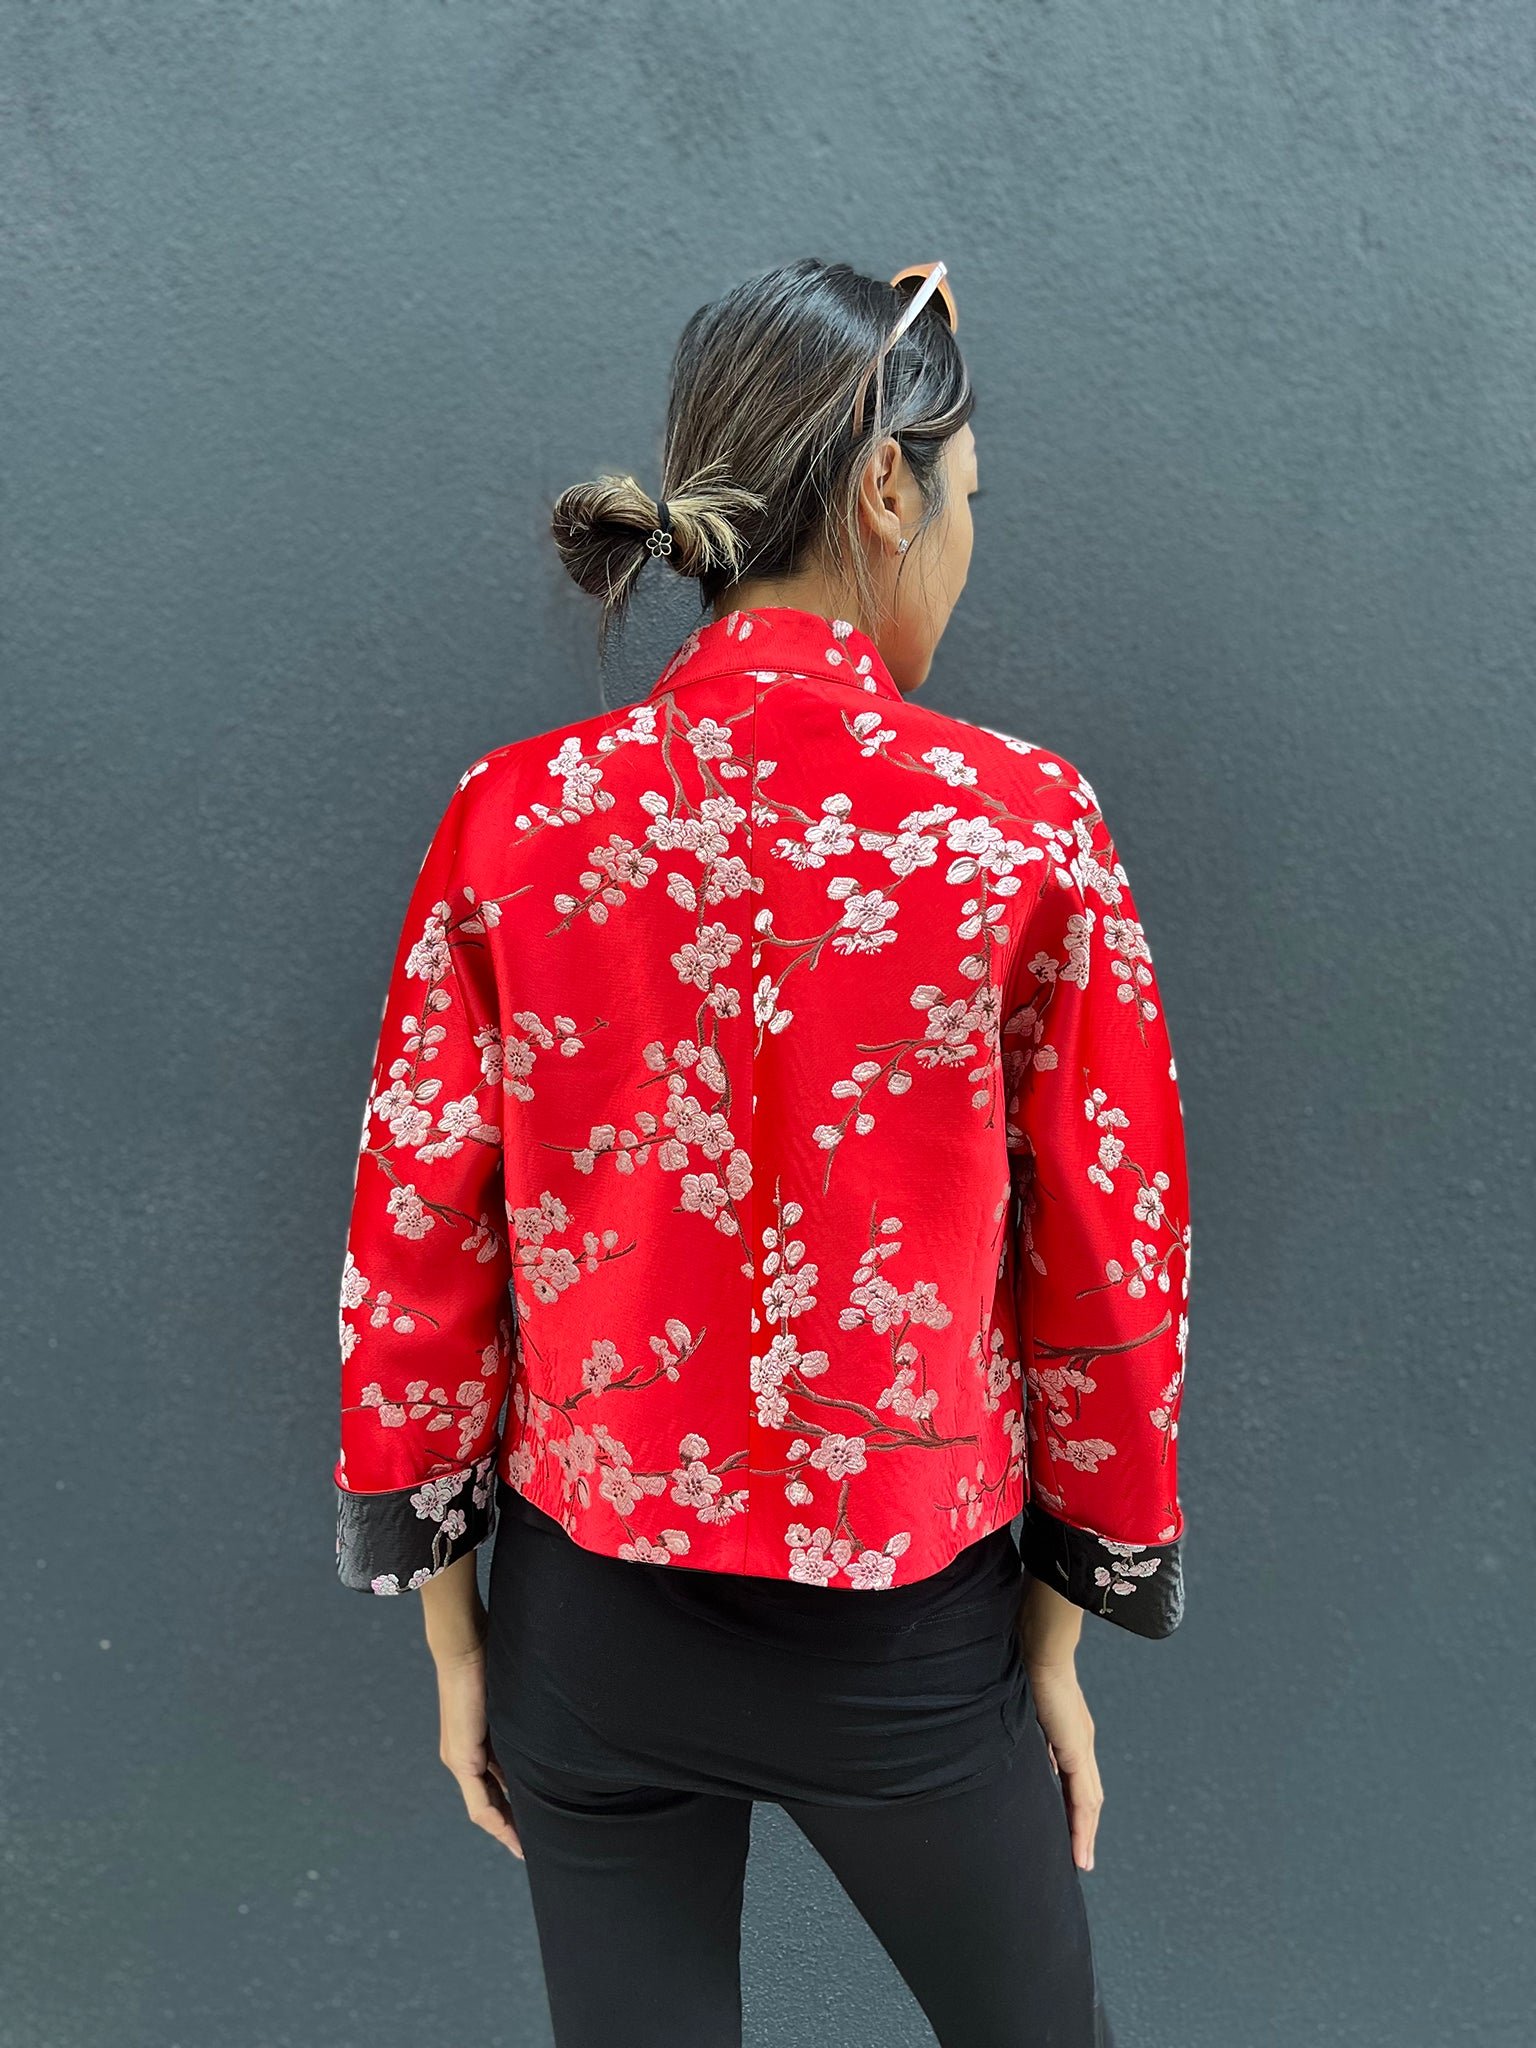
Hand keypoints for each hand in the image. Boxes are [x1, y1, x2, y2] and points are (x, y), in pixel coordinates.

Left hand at [434, 1646, 523, 1858]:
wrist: (464, 1648)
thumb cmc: (489, 1665)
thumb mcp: (508, 1706)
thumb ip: (518, 1727)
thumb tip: (541, 1740)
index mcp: (474, 1745)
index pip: (493, 1787)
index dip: (510, 1809)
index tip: (530, 1827)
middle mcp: (463, 1757)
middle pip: (487, 1804)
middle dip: (509, 1827)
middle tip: (530, 1847)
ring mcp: (460, 1759)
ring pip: (482, 1807)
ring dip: (503, 1828)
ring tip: (523, 1846)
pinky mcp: (461, 1757)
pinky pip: (479, 1801)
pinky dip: (495, 1819)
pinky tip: (511, 1831)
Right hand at [1026, 1657, 1102, 1872]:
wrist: (1040, 1646)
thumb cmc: (1026, 1663)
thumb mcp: (1023, 1705)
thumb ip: (1023, 1726)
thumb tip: (1012, 1743)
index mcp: (1070, 1732)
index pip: (1075, 1776)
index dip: (1074, 1805)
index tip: (1068, 1828)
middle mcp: (1081, 1742)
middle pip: (1088, 1796)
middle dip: (1085, 1828)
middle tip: (1081, 1858)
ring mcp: (1082, 1746)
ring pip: (1090, 1802)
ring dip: (1086, 1833)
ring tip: (1082, 1860)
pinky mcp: (1076, 1750)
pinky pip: (1082, 1798)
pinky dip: (1083, 1825)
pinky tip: (1080, 1846)